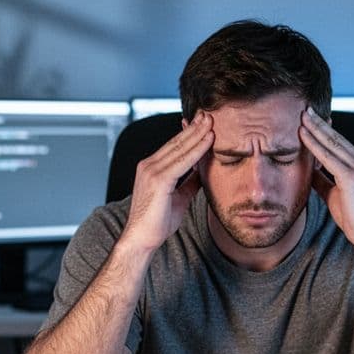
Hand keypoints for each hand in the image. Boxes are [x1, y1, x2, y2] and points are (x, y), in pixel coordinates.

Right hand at [120, 112, 212, 252]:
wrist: (141, 240)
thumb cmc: (157, 222)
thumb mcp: (179, 198)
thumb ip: (189, 183)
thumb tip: (203, 172)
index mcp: (151, 168)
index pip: (173, 146)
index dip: (189, 133)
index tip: (204, 122)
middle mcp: (149, 165)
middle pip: (176, 141)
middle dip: (194, 127)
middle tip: (210, 113)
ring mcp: (151, 171)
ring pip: (180, 147)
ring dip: (198, 133)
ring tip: (212, 120)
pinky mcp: (158, 180)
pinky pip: (183, 161)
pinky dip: (197, 149)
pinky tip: (209, 140)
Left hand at [299, 108, 353, 250]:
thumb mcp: (335, 194)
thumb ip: (323, 180)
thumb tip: (309, 170)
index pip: (341, 142)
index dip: (325, 129)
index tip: (312, 119)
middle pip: (336, 137)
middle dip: (319, 122)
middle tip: (305, 108)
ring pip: (332, 142)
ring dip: (314, 128)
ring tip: (301, 116)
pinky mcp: (352, 177)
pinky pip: (328, 156)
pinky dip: (313, 144)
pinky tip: (302, 135)